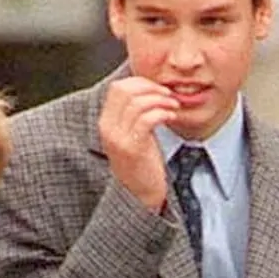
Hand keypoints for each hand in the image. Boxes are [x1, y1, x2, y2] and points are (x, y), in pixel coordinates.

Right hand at [98, 76, 178, 212]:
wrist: (139, 194)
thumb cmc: (141, 163)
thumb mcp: (132, 134)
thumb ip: (134, 113)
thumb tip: (150, 89)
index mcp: (105, 122)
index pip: (118, 88)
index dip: (141, 83)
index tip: (158, 89)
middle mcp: (107, 128)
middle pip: (125, 90)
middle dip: (151, 88)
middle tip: (168, 95)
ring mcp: (118, 138)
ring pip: (138, 102)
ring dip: (161, 100)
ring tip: (173, 106)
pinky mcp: (133, 148)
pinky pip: (147, 119)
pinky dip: (162, 113)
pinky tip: (171, 117)